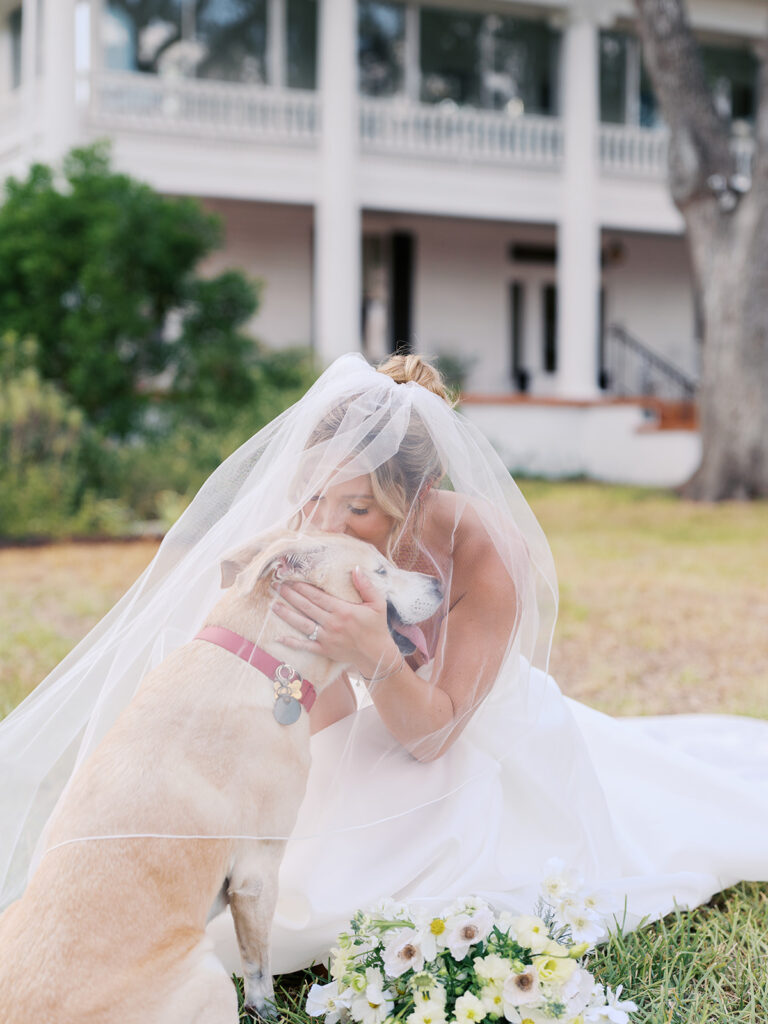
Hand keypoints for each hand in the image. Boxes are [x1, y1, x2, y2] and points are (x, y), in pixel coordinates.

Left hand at [271, 567, 399, 676]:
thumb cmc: (377, 627)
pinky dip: (292, 642)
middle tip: (276, 586)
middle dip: (290, 595)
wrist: (376, 654)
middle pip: (306, 607)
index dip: (302, 587)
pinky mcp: (324, 650)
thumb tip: (356, 569)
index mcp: (343, 610)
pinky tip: (278, 637)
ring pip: (302, 624)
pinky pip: (305, 646)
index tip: (290, 578)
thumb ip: (366, 586)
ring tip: (274, 605)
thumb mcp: (377, 603)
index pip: (317, 596)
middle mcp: (332, 623)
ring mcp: (327, 638)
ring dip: (287, 614)